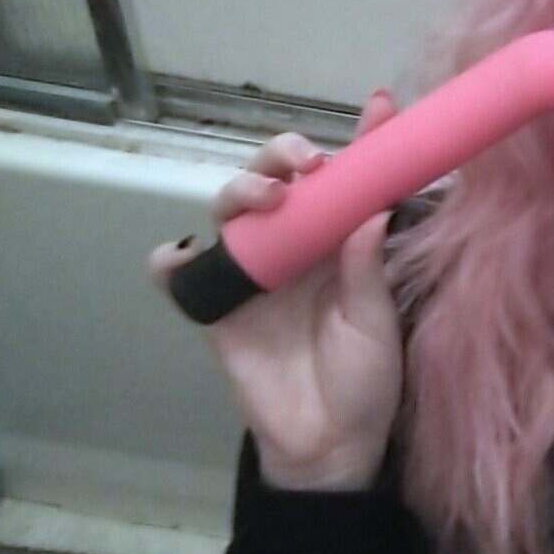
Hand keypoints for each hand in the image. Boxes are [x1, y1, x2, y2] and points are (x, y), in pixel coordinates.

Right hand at [148, 89, 402, 490]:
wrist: (329, 446)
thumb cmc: (365, 382)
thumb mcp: (377, 324)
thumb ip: (368, 269)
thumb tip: (374, 208)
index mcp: (345, 242)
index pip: (351, 180)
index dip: (364, 140)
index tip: (380, 107)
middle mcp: (297, 245)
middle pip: (279, 180)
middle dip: (285, 156)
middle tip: (306, 163)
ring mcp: (254, 273)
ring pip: (232, 210)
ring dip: (242, 191)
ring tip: (267, 200)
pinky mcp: (216, 307)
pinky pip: (181, 274)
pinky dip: (173, 259)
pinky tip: (181, 256)